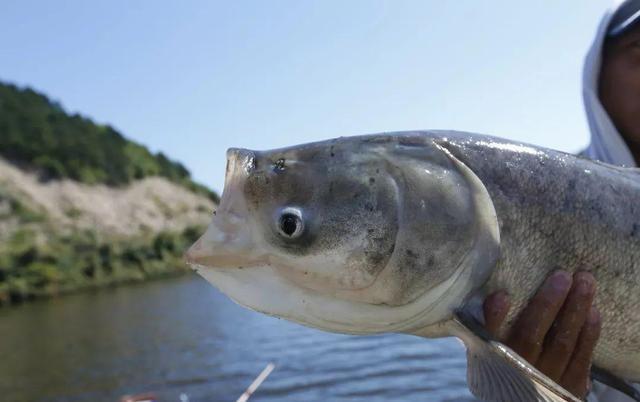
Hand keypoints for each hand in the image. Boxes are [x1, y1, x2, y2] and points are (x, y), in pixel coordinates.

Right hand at [483, 271, 601, 399]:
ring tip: (584, 282)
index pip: (492, 338)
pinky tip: (593, 312)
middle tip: (561, 274)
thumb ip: (488, 328)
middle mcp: (520, 371)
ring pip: (562, 344)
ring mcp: (548, 380)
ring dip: (575, 311)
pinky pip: (582, 360)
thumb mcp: (489, 353)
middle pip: (532, 336)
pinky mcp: (572, 387)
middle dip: (548, 304)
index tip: (501, 296)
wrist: (527, 398)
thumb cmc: (507, 367)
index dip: (495, 318)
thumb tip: (497, 296)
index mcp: (496, 360)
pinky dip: (589, 335)